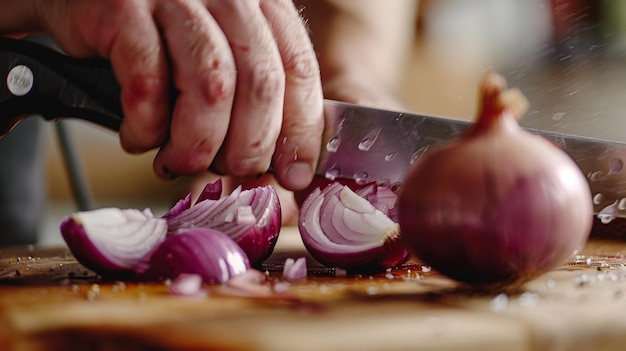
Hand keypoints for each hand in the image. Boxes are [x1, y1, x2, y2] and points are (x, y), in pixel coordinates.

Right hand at [35, 0, 323, 190]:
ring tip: (179, 161)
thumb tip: (283, 160)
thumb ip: (253, 92)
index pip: (298, 69)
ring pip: (212, 87)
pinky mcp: (123, 7)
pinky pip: (148, 84)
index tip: (294, 173)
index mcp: (260, 2)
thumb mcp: (219, 49)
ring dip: (197, 144)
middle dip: (248, 147)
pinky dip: (146, 126)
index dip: (301, 130)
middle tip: (227, 172)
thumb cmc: (157, 33)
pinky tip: (138, 136)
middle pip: (261, 84)